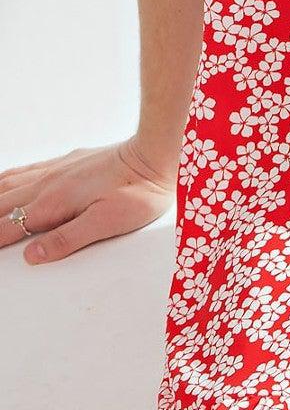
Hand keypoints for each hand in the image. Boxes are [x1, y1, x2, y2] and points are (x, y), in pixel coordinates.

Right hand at [0, 137, 176, 265]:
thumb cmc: (139, 191)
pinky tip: (2, 184)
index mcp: (54, 204)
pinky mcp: (65, 162)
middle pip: (1, 206)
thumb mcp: (107, 223)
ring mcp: (55, 170)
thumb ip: (67, 239)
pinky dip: (4, 181)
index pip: (9, 227)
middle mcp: (47, 184)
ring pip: (7, 185)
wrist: (156, 154)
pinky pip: (23, 171)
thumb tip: (31, 255)